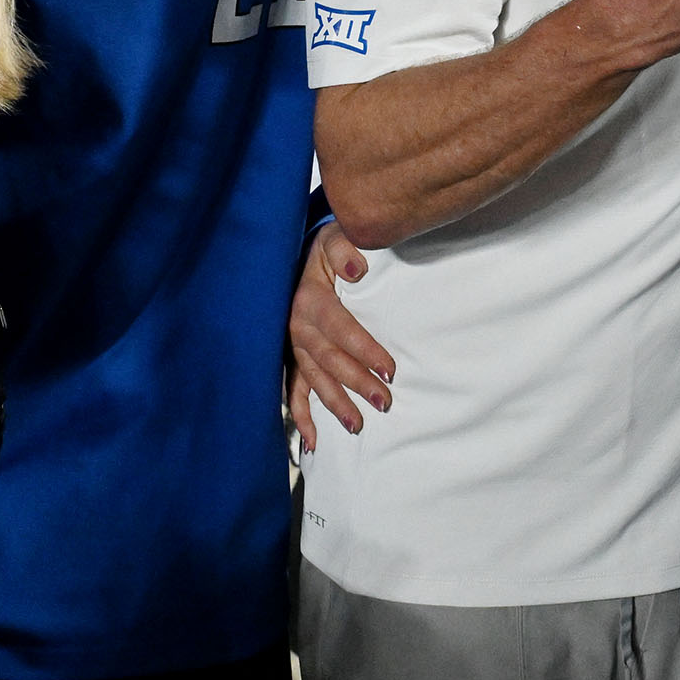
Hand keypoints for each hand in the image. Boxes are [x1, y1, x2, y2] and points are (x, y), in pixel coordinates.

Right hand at [288, 222, 390, 451]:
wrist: (296, 253)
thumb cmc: (325, 247)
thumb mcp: (335, 237)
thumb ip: (345, 249)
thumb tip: (357, 270)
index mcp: (310, 299)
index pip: (340, 328)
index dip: (364, 350)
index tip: (390, 370)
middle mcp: (296, 326)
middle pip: (329, 359)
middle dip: (356, 383)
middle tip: (385, 402)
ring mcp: (290, 345)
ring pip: (313, 379)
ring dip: (334, 404)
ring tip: (357, 426)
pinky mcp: (288, 356)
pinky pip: (291, 390)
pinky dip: (300, 416)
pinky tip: (313, 442)